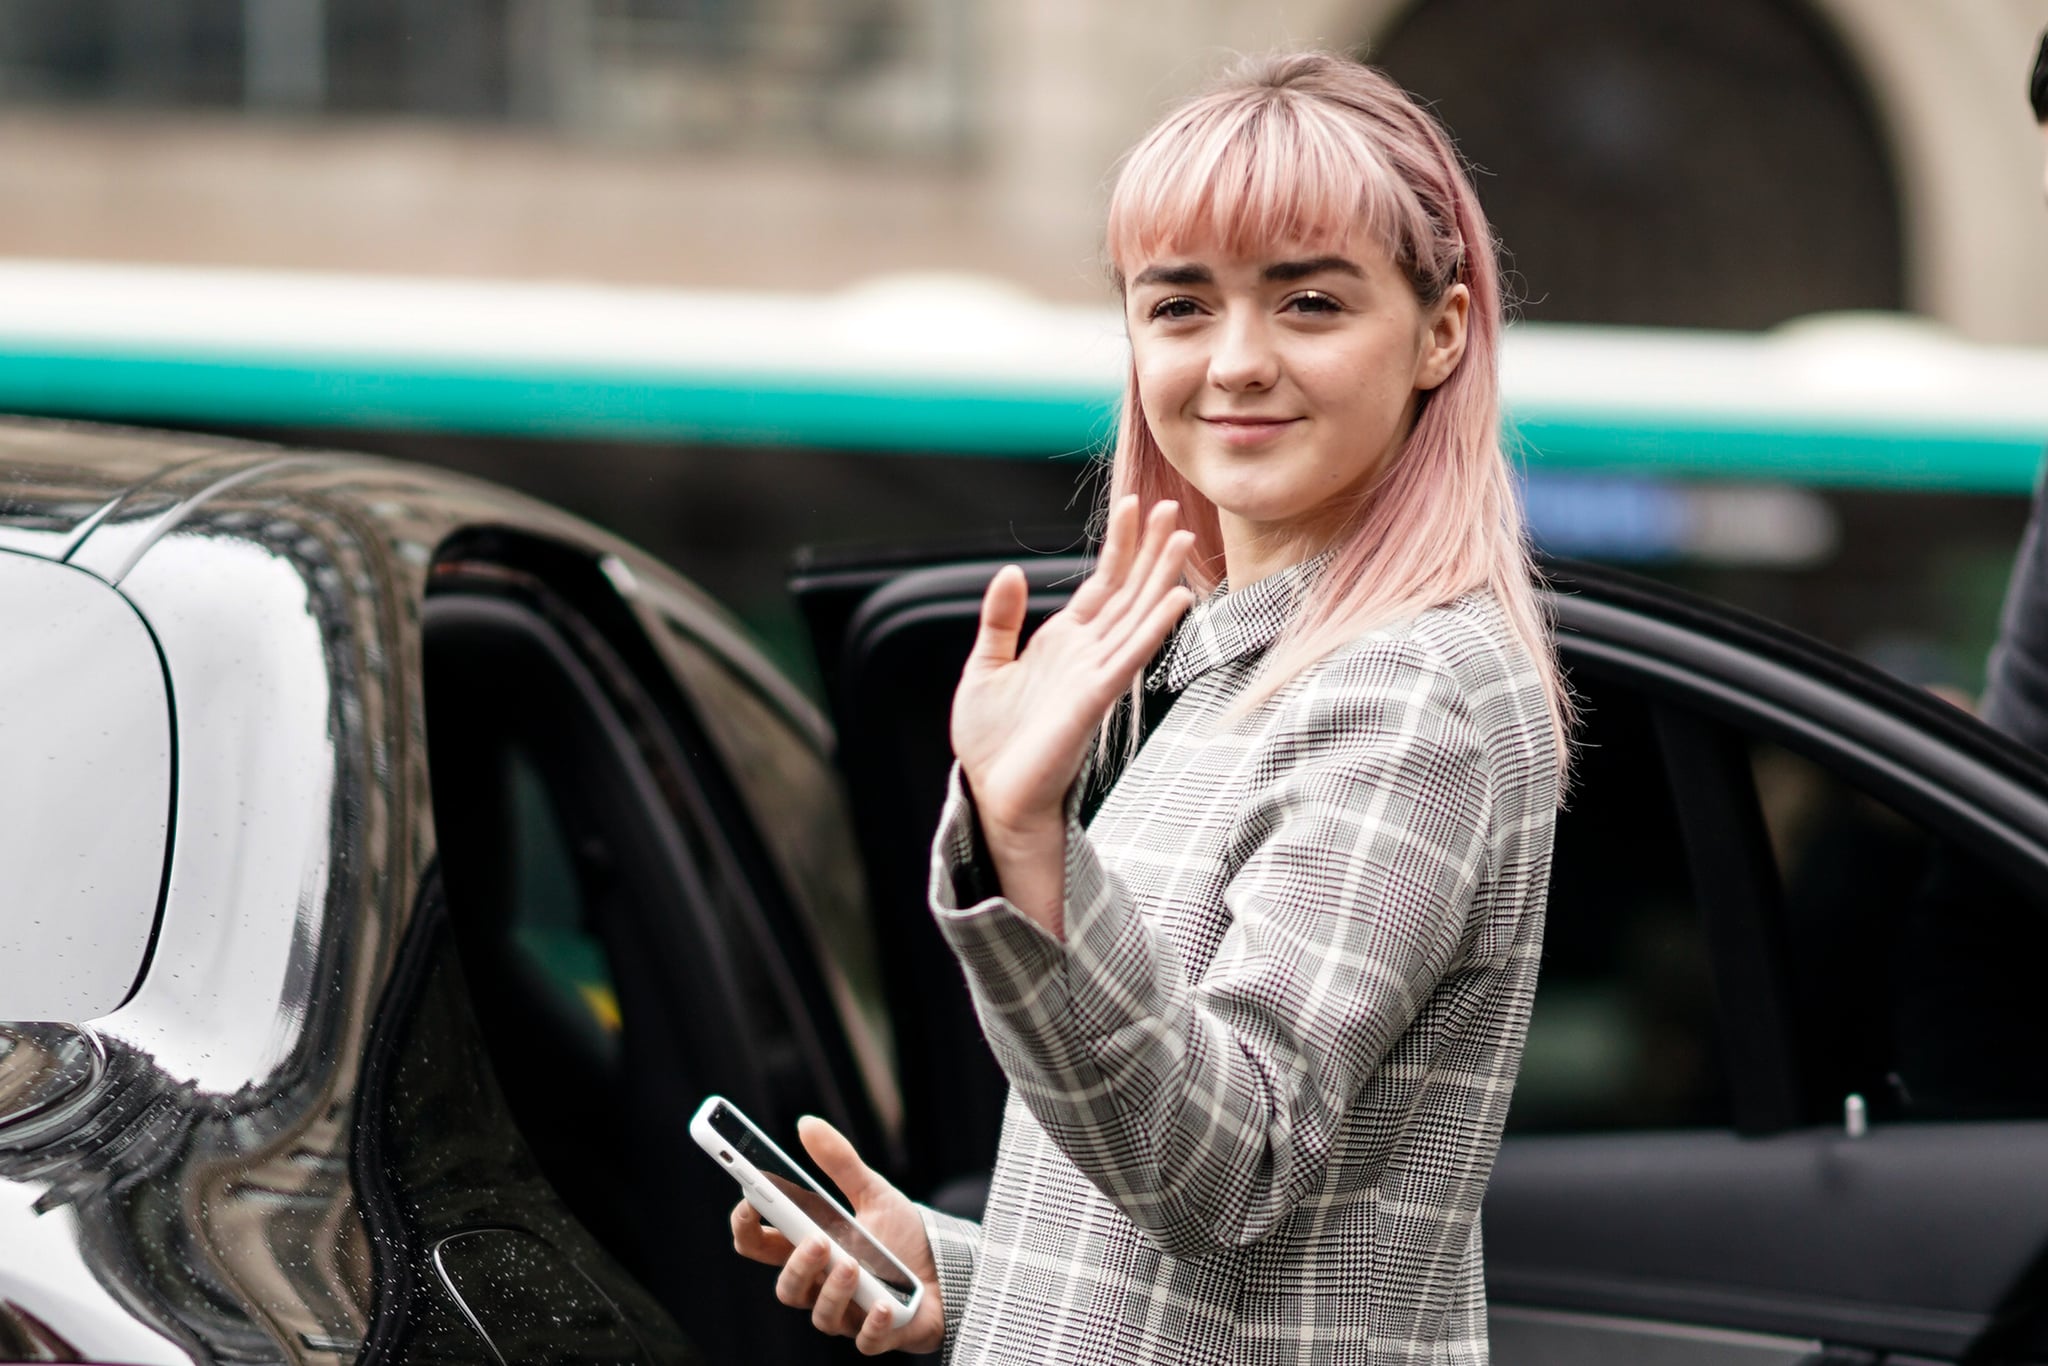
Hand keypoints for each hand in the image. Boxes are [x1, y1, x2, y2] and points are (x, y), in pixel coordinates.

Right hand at [730, 1116, 944, 1354]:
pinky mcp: (879, 1333)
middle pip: (786, 1286)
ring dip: (833, 1291)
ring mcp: (849, 1312)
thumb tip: (806, 1123)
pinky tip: (887, 1305)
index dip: (745, 1226)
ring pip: (820, 1315)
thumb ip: (839, 1162)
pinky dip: (872, 1325)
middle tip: (816, 1239)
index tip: (748, 1201)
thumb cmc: (901, 1235)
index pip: (760, 1245)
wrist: (949, 1268)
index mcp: (810, 1247)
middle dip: (796, 1265)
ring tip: (852, 1264)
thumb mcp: (873, 1192)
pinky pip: (865, 1340)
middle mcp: (822, 1284)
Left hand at [949, 496, 1195, 929]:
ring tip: (1183, 539)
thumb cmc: (992, 742)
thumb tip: (1010, 572)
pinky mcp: (1094, 700)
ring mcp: (1094, 674)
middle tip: (1171, 508)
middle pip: (1127, 591)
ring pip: (1136, 616)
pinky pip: (1128, 657)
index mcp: (1062, 642)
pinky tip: (1174, 601)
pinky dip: (1152, 628)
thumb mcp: (985, 667)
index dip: (1118, 545)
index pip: (1100, 583)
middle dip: (1148, 550)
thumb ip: (999, 621)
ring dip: (1161, 578)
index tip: (1133, 505)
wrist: (993, 793)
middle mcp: (1086, 653)